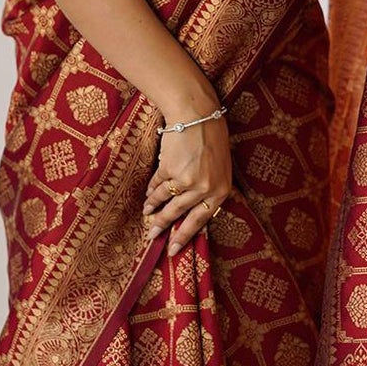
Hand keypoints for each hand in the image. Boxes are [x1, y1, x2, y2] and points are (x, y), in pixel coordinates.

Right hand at [142, 108, 232, 258]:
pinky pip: (157, 184)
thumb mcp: (220, 169)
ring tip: (146, 213)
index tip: (172, 250)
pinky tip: (147, 195)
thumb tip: (191, 214)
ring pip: (165, 200)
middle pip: (179, 214)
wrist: (198, 115)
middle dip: (163, 226)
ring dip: (153, 207)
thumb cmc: (212, 141)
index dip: (184, 236)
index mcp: (220, 191)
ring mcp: (186, 179)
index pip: (200, 221)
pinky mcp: (170, 169)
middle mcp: (204, 188)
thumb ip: (209, 191)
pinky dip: (151, 190)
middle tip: (152, 237)